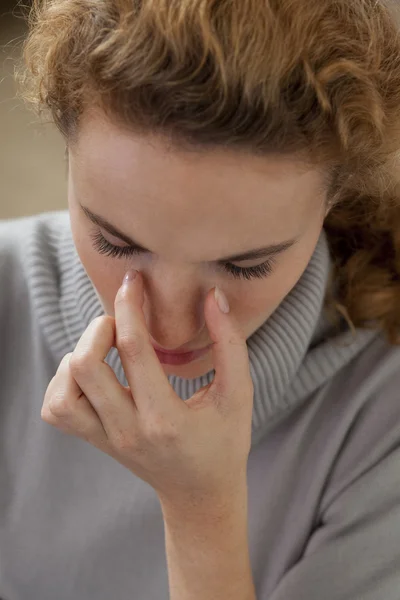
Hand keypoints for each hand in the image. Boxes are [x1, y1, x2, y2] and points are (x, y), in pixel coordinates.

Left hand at [42, 270, 253, 509]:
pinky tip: (95, 374)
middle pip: (84, 366)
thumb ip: (229, 343)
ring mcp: (107, 439)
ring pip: (63, 390)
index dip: (130, 305)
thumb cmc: (224, 441)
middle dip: (100, 328)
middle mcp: (128, 431)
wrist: (200, 493)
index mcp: (166, 418)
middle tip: (123, 322)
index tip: (133, 280)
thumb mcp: (239, 393)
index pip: (134, 349)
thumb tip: (212, 297)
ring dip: (79, 355)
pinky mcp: (96, 441)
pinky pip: (57, 409)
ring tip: (107, 349)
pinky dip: (66, 382)